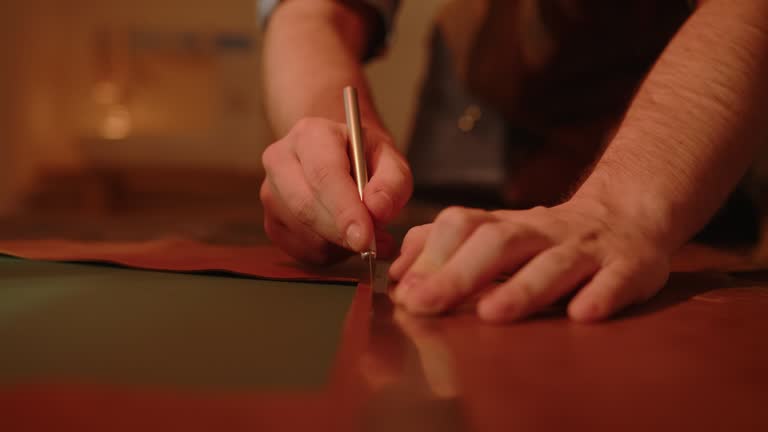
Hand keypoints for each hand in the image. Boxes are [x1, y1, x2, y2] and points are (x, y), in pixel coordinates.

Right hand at [260, 117, 412, 263]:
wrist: (341, 161)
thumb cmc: (367, 161)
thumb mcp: (390, 162)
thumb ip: (391, 184)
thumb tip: (377, 211)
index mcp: (311, 134)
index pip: (323, 174)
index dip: (344, 209)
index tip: (364, 237)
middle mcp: (281, 159)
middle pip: (304, 205)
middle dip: (340, 232)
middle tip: (371, 244)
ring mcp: (270, 192)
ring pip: (303, 232)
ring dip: (338, 243)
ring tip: (362, 231)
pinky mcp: (271, 222)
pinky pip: (301, 250)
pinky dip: (329, 252)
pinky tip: (342, 236)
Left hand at [388, 200, 670, 321]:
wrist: (628, 214)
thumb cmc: (551, 236)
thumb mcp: (499, 232)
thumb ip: (448, 245)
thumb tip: (399, 271)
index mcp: (509, 225)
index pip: (463, 226)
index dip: (431, 255)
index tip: (403, 290)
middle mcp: (544, 232)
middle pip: (500, 242)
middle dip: (458, 274)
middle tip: (423, 305)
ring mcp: (588, 249)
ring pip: (554, 262)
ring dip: (522, 288)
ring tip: (490, 312)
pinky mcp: (629, 267)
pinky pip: (617, 279)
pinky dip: (601, 295)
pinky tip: (583, 313)